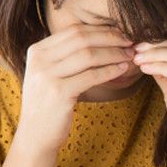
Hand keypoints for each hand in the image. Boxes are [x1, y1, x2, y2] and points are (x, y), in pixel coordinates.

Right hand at [13, 24, 135, 155]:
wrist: (35, 135)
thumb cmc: (49, 104)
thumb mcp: (51, 74)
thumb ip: (67, 56)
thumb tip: (102, 36)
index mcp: (37, 50)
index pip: (74, 30)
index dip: (101, 30)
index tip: (121, 33)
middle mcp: (39, 59)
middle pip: (82, 38)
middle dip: (110, 38)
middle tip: (130, 42)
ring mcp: (47, 75)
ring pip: (89, 55)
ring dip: (114, 53)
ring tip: (129, 55)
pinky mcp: (59, 92)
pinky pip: (91, 76)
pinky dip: (110, 70)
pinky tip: (122, 70)